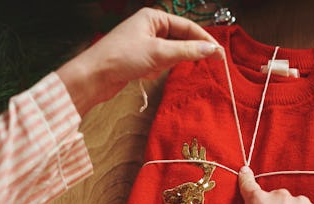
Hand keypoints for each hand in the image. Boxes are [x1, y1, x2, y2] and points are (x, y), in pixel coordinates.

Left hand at [57, 8, 222, 115]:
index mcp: (153, 17)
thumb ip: (188, 51)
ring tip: (149, 68)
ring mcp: (144, 42)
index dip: (204, 41)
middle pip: (179, 40)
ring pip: (170, 54)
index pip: (187, 27)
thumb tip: (212, 50)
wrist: (94, 77)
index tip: (220, 55)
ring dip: (164, 65)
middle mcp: (149, 27)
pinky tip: (142, 74)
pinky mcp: (139, 58)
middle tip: (180, 65)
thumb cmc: (121, 58)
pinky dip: (155, 70)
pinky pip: (159, 63)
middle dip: (178, 55)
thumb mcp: (158, 53)